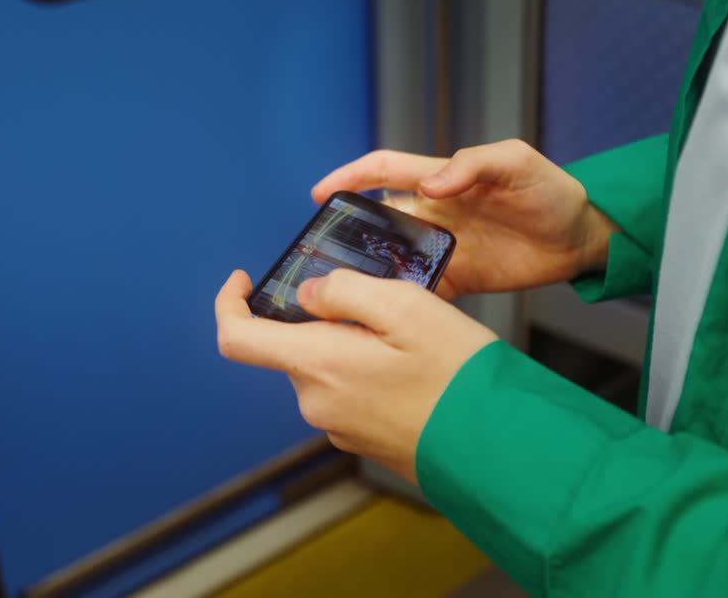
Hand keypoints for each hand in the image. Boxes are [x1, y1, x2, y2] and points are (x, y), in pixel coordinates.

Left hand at [214, 269, 495, 483]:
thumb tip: (309, 293)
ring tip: (410, 339)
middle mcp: (317, 403)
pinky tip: (415, 368)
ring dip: (354, 345)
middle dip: (326, 319)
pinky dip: (370, 371)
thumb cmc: (459, 376)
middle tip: (382, 303)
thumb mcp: (406, 306)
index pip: (237, 338)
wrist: (499, 448)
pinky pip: (352, 392)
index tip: (245, 278)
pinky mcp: (365, 441)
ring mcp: (340, 427)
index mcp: (317, 366)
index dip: (229, 303)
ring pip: (328, 368)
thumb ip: (345, 290)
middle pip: (295, 347)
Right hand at [311, 139, 616, 300]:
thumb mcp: (516, 162)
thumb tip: (430, 185)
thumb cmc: (552, 190)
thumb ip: (472, 165)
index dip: (350, 177)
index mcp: (441, 179)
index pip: (384, 171)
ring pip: (393, 259)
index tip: (320, 194)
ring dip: (370, 273)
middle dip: (346, 235)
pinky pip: (422, 291)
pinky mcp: (460, 279)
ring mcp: (445, 247)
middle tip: (319, 257)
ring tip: (343, 293)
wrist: (583, 239)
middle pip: (378, 221)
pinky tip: (386, 318)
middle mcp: (435, 213)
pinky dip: (403, 304)